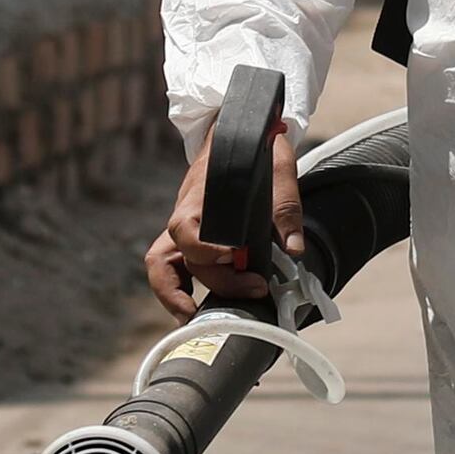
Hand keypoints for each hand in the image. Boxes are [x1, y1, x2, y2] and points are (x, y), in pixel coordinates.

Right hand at [143, 110, 307, 317]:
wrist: (235, 131)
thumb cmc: (253, 149)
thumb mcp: (278, 170)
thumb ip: (284, 208)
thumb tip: (293, 250)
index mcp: (199, 198)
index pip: (186, 231)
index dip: (206, 250)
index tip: (235, 258)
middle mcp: (185, 216)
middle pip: (181, 259)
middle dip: (216, 283)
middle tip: (253, 293)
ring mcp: (184, 228)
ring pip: (161, 266)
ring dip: (173, 296)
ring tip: (195, 322)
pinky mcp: (191, 237)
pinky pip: (173, 266)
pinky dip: (179, 289)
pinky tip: (196, 310)